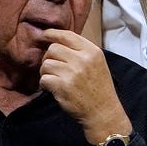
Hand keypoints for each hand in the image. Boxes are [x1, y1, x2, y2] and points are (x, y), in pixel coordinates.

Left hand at [39, 29, 132, 143]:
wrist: (103, 112)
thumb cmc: (98, 87)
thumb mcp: (96, 63)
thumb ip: (80, 51)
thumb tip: (56, 40)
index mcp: (92, 51)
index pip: (67, 35)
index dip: (52, 34)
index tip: (43, 35)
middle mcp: (83, 59)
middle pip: (53, 48)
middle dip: (48, 57)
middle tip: (53, 68)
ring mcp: (72, 73)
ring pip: (46, 63)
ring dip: (46, 72)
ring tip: (54, 79)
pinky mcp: (63, 87)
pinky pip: (44, 78)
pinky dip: (45, 84)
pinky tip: (52, 88)